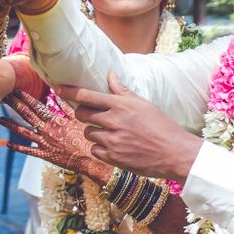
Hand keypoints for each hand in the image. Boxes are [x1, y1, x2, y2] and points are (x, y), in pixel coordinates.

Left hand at [0, 90, 112, 183]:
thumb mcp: (78, 120)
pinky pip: (28, 150)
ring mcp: (43, 142)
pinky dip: (17, 147)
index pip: (38, 106)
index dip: (26, 98)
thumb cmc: (85, 139)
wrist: (88, 159)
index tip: (17, 91)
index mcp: (55, 120)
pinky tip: (7, 144)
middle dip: (15, 105)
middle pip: (27, 116)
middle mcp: (46, 130)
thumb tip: (59, 95)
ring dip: (11, 125)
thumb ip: (67, 107)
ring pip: (23, 132)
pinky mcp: (44, 154)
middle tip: (4, 97)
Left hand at [57, 73, 202, 180]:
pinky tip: (113, 146)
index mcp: (121, 106)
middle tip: (92, 115)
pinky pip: (94, 150)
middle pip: (82, 114)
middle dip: (83, 113)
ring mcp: (111, 141)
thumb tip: (110, 76)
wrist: (174, 153)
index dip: (70, 91)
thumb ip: (123, 91)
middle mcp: (113, 122)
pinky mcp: (112, 157)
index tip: (58, 88)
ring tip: (111, 133)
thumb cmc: (162, 126)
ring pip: (88, 133)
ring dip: (94, 132)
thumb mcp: (144, 105)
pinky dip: (100, 148)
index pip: (87, 95)